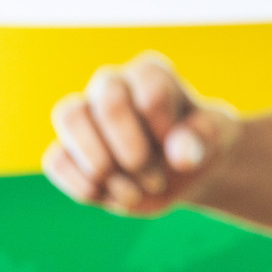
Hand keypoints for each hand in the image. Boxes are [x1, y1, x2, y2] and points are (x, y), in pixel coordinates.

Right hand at [42, 52, 238, 215]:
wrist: (185, 172)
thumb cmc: (201, 142)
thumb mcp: (217, 137)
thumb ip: (205, 137)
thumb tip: (180, 154)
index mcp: (150, 74)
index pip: (148, 86)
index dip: (163, 125)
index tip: (179, 148)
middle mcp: (112, 85)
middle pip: (108, 102)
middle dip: (132, 149)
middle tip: (155, 179)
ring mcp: (85, 117)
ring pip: (70, 117)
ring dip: (101, 163)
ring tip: (132, 194)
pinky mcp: (67, 151)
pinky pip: (55, 159)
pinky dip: (82, 184)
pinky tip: (110, 197)